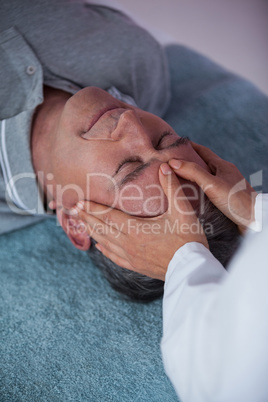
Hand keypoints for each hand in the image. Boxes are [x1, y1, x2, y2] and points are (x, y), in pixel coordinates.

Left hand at [72, 163, 208, 280]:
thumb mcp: (183, 211)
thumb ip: (172, 187)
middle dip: (86, 217)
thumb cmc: (188, 239)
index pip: (107, 215)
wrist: (192, 269)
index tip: (78, 201)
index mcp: (135, 228)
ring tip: (81, 223)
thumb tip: (165, 167)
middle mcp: (128, 243)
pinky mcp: (136, 266)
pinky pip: (114, 257)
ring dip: (92, 231)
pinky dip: (104, 250)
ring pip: (105, 242)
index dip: (92, 207)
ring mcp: (131, 256)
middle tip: (73, 208)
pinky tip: (99, 247)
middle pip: (101, 228)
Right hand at [169, 142, 257, 233]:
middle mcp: (224, 175)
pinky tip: (189, 197)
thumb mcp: (212, 184)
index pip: (203, 151)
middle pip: (203, 164)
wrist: (254, 220)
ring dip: (191, 178)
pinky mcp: (225, 200)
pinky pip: (207, 191)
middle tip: (171, 164)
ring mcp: (225, 187)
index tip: (175, 144)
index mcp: (223, 166)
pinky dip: (197, 191)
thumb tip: (173, 162)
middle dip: (187, 162)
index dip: (189, 146)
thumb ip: (193, 172)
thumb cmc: (236, 201)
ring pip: (205, 179)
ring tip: (176, 180)